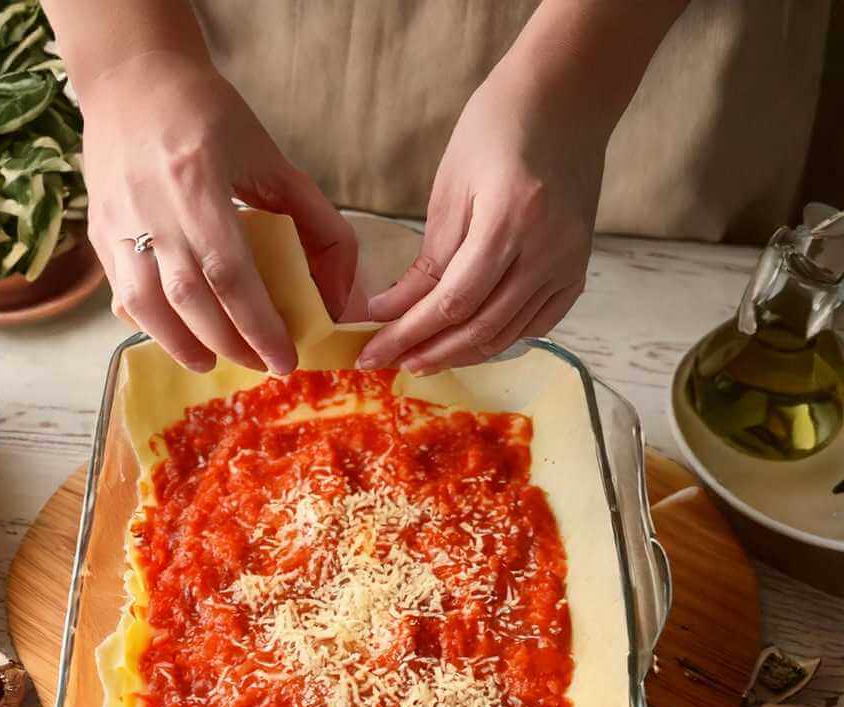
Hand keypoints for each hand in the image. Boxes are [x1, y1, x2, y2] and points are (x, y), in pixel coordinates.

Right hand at [83, 52, 356, 373]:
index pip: (230, 272)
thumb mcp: (273, 160)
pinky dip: (151, 325)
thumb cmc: (210, 117)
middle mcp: (150, 204)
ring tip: (212, 363)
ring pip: (145, 305)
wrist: (132, 78)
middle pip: (189, 298)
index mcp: (198, 179)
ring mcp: (115, 220)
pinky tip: (177, 336)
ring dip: (182, 345)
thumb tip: (340, 297)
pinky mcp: (97, 232)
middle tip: (259, 365)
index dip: (258, 325)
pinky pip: (121, 294)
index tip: (284, 360)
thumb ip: (317, 225)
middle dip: (229, 343)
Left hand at [357, 75, 605, 374]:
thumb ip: (426, 261)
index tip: (372, 351)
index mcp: (510, 220)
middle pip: (480, 328)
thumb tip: (388, 313)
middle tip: (391, 364)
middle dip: (429, 353)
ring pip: (507, 335)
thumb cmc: (498, 131)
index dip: (408, 334)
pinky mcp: (577, 271)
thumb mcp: (450, 190)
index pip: (452, 302)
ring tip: (420, 359)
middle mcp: (547, 250)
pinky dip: (497, 340)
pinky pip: (535, 325)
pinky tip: (466, 344)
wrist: (566, 100)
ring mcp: (568, 264)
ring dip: (460, 354)